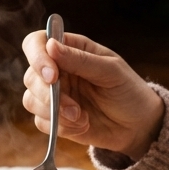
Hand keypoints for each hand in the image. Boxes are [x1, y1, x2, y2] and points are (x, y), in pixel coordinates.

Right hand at [21, 30, 163, 161]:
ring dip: (55, 112)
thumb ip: (81, 59)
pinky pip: (41, 122)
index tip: (52, 75)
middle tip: (74, 107)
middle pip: (30, 76)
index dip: (37, 56)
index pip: (37, 43)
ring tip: (82, 118)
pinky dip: (61, 127)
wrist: (138, 125)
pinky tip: (83, 125)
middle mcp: (57, 70)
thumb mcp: (111, 71)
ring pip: (31, 100)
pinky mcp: (54, 119)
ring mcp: (54, 95)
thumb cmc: (128, 91)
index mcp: (70, 49)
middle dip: (48, 94)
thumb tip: (50, 46)